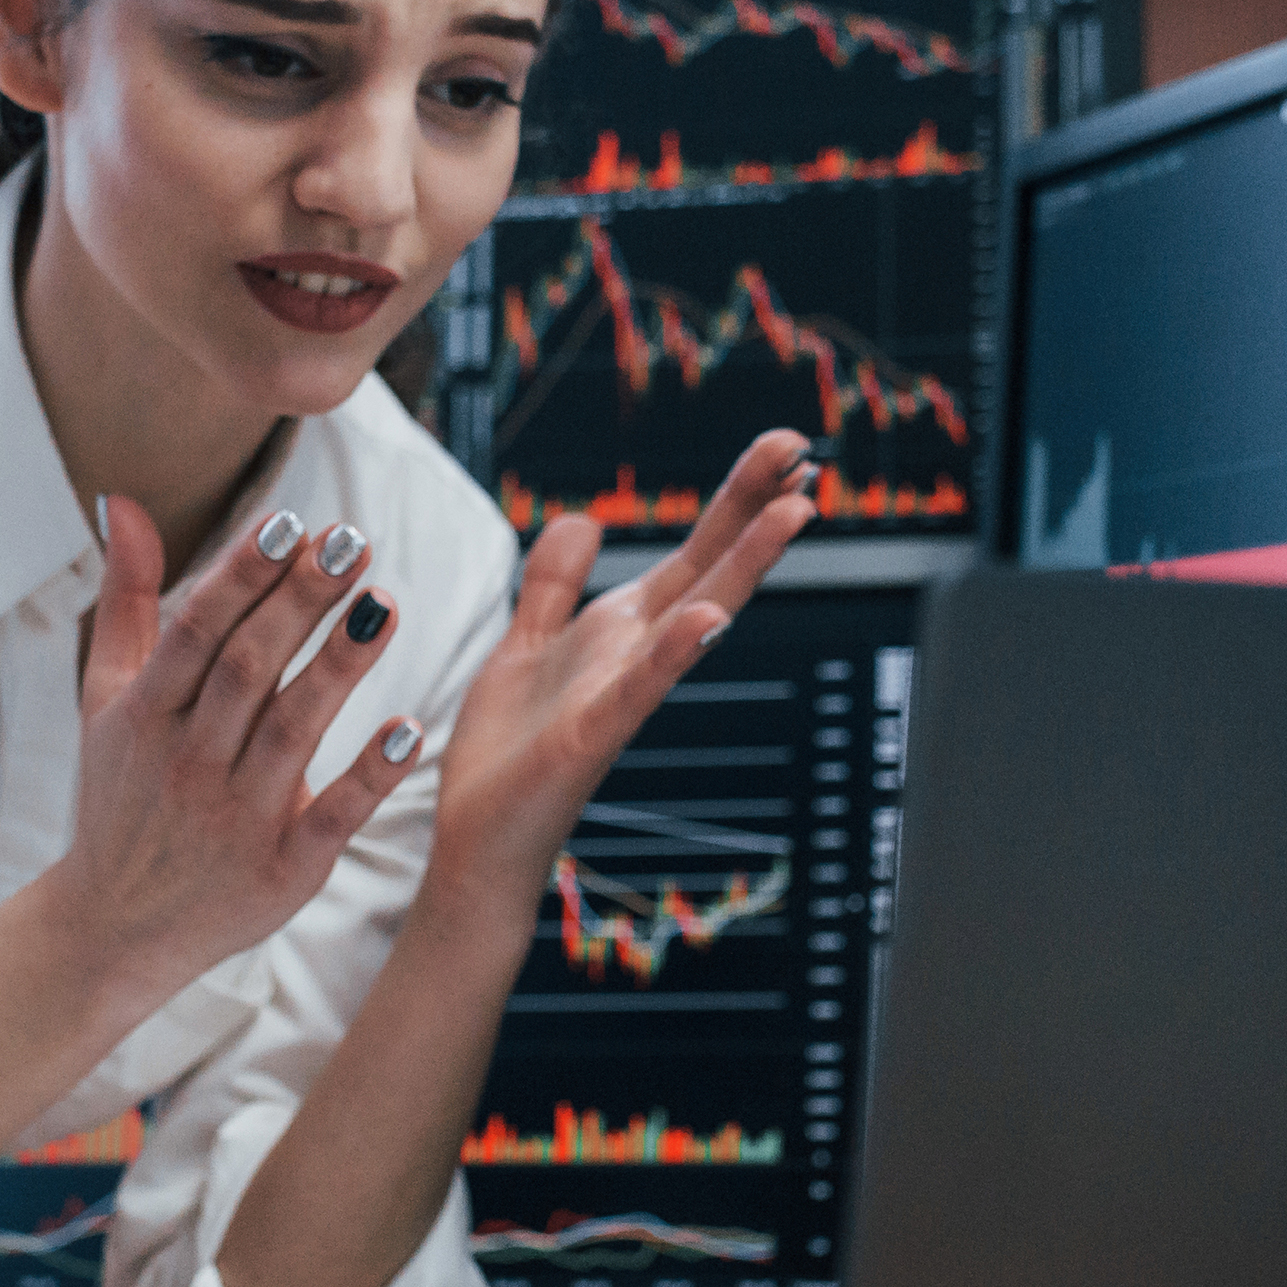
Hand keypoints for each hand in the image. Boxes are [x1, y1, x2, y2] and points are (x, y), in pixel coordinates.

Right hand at [37, 499, 427, 1018]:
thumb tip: (123, 502)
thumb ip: (124, 598)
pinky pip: (331, 817)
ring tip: (386, 604)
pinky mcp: (282, 872)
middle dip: (299, 603)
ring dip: (339, 669)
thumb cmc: (120, 796)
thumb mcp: (104, 698)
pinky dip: (369, 775)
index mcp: (144, 715)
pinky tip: (411, 728)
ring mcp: (234, 820)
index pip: (196, 632)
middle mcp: (187, 763)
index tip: (290, 524)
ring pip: (290, 734)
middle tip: (353, 541)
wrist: (114, 929)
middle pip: (247, 671)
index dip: (241, 576)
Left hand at [425, 429, 817, 917]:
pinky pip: (640, 688)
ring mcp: (622, 695)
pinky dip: (673, 653)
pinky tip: (706, 619)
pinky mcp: (592, 736)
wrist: (481, 839)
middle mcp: (635, 657)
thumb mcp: (527, 644)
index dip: (736, 499)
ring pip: (694, 618)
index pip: (694, 552)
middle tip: (805, 452)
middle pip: (708, 568)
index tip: (784, 447)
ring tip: (792, 513)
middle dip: (754, 510)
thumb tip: (583, 518)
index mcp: (621, 631)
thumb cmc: (510, 754)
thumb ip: (554, 584)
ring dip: (742, 566)